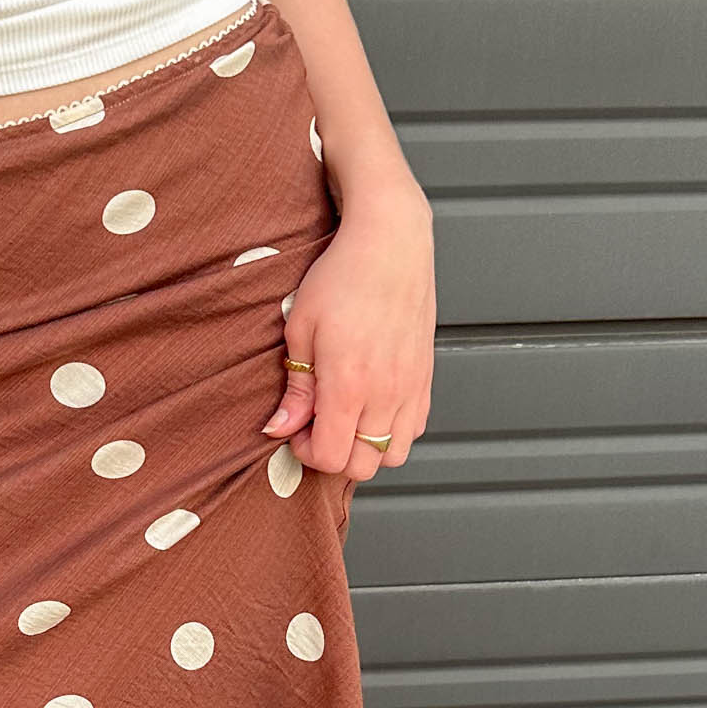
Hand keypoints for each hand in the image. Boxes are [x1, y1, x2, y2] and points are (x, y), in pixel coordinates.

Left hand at [261, 179, 434, 480]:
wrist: (391, 242)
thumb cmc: (341, 277)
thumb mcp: (301, 329)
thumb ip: (295, 388)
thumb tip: (280, 428)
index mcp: (350, 384)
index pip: (332, 458)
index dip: (308, 452)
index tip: (297, 429)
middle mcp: (386, 392)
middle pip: (364, 465)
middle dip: (335, 455)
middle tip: (318, 425)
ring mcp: (411, 386)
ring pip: (394, 454)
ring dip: (367, 448)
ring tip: (347, 418)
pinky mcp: (426, 376)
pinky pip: (415, 428)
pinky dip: (393, 430)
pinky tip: (372, 404)